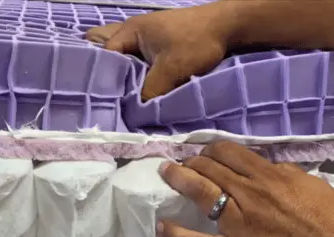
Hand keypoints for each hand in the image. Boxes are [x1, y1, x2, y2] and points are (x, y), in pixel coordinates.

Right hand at [86, 2, 236, 99]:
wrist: (229, 26)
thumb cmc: (197, 41)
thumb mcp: (170, 69)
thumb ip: (149, 91)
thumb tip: (135, 112)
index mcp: (131, 31)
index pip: (106, 56)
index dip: (104, 78)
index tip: (108, 99)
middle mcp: (134, 32)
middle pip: (113, 58)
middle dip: (113, 78)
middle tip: (113, 100)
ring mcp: (147, 39)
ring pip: (128, 63)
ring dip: (129, 79)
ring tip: (126, 100)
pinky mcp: (159, 46)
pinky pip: (141, 63)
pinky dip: (140, 76)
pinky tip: (142, 92)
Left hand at [158, 141, 333, 236]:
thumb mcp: (314, 188)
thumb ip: (286, 174)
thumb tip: (267, 168)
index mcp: (270, 178)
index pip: (230, 153)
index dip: (212, 149)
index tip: (205, 151)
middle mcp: (249, 196)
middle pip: (210, 168)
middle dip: (192, 160)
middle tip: (183, 161)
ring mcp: (238, 225)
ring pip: (201, 193)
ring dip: (179, 179)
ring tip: (166, 172)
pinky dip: (177, 234)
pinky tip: (163, 226)